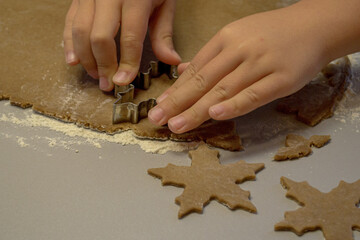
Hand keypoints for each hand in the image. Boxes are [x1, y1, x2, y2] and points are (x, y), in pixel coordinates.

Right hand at [63, 0, 180, 90]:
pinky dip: (69, 43)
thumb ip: (164, 34)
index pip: (130, 37)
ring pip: (81, 31)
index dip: (127, 63)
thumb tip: (171, 61)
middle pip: (100, 37)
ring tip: (96, 75)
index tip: (124, 82)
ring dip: (86, 58)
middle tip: (107, 84)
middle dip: (103, 65)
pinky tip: (74, 61)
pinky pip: (70, 22)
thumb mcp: (164, 4)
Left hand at [148, 4, 331, 133]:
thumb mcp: (238, 35)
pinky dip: (234, 105)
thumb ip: (211, 56)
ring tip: (177, 125)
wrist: (314, 26)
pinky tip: (215, 115)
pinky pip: (254, 94)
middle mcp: (240, 49)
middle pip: (203, 80)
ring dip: (197, 110)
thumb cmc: (273, 33)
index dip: (176, 89)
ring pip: (223, 90)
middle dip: (177, 102)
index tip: (160, 105)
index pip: (196, 69)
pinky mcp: (281, 79)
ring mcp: (261, 64)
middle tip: (157, 119)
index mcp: (226, 38)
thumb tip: (183, 71)